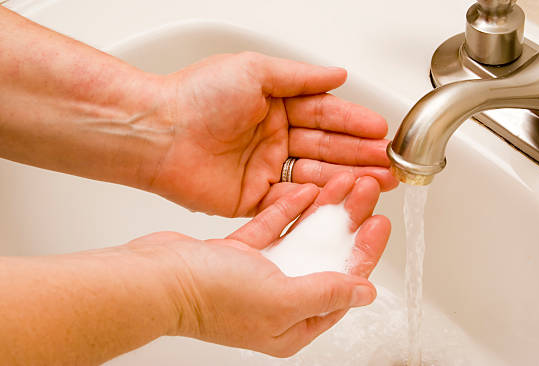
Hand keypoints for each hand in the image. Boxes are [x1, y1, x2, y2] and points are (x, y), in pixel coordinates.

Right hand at [129, 173, 390, 356]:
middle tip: (366, 192)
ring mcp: (257, 274)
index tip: (380, 222)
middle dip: (348, 224)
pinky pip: (272, 226)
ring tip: (344, 182)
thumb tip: (365, 293)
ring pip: (301, 237)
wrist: (155, 279)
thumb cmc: (212, 298)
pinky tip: (307, 189)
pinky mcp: (237, 252)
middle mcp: (278, 300)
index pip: (343, 286)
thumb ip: (326, 292)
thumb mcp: (281, 299)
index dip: (364, 253)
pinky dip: (289, 208)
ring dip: (323, 211)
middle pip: (325, 256)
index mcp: (292, 324)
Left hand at [149, 52, 396, 215]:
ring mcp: (264, 169)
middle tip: (389, 162)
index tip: (380, 129)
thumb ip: (301, 77)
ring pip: (315, 175)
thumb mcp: (256, 70)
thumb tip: (338, 75)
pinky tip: (343, 199)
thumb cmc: (197, 96)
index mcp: (275, 105)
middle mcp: (273, 138)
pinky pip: (291, 200)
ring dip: (347, 178)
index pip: (324, 115)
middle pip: (326, 148)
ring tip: (379, 182)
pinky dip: (317, 200)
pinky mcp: (252, 198)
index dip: (354, 122)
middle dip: (359, 154)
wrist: (157, 133)